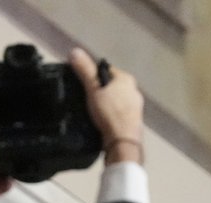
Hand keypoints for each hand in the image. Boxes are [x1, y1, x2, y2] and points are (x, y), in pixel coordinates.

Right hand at [67, 47, 143, 163]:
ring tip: (93, 112)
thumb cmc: (109, 113)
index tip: (83, 86)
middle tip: (86, 100)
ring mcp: (136, 107)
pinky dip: (111, 115)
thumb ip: (84, 70)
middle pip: (111, 85)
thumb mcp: (93, 89)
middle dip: (99, 91)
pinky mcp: (134, 122)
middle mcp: (134, 90)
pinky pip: (118, 113)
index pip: (105, 70)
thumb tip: (74, 51)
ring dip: (105, 104)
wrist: (123, 142)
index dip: (91, 75)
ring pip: (115, 100)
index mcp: (126, 79)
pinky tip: (103, 122)